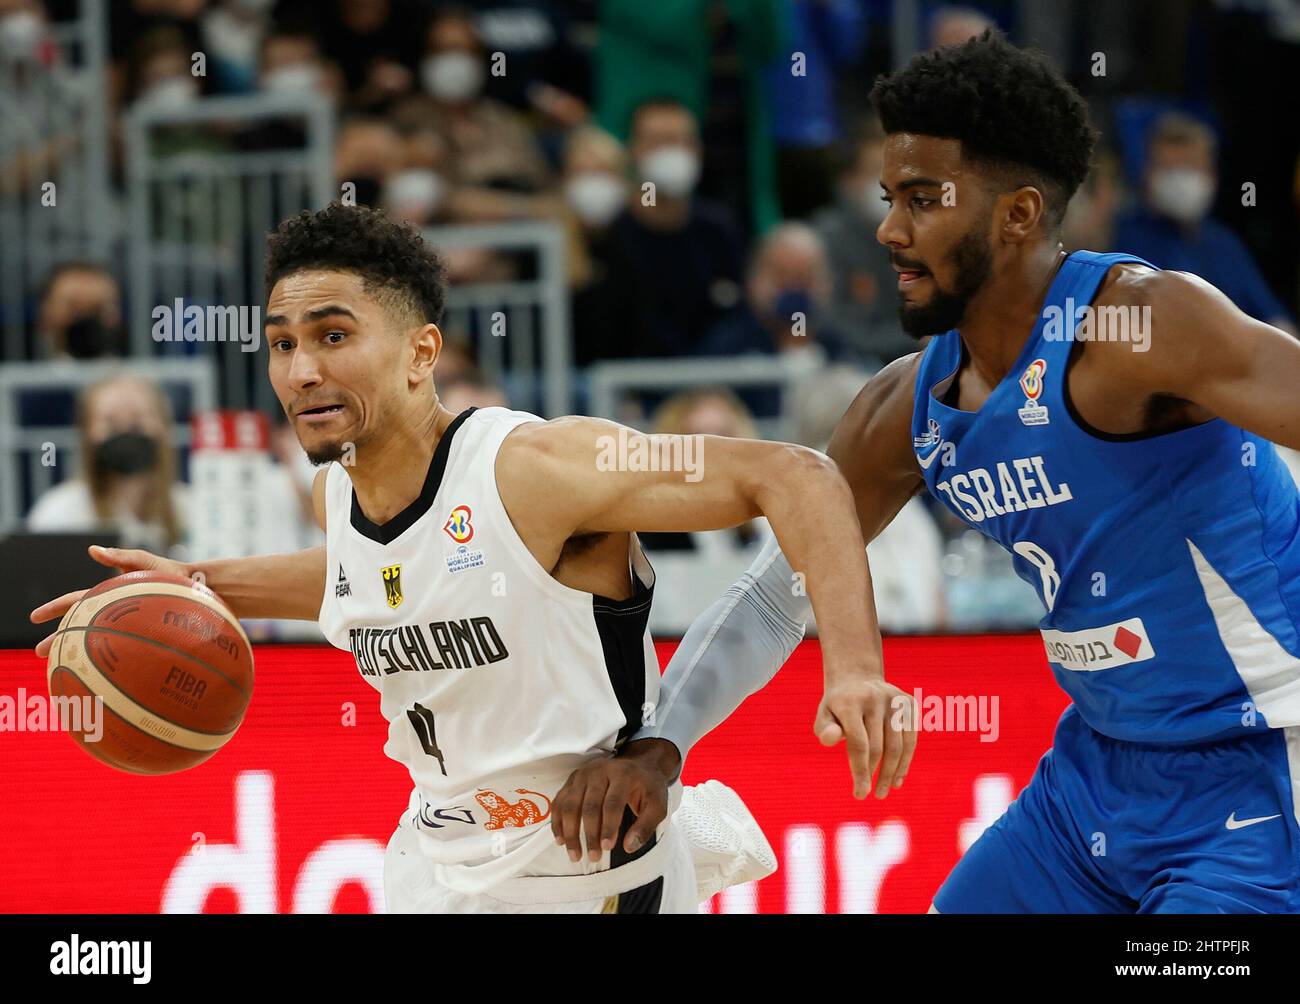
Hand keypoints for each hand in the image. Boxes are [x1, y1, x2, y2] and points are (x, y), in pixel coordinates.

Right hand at [29, 545, 189, 657]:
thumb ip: (120, 555)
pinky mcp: (140, 636)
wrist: (197, 587)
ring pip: (95, 642)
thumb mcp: (144, 561)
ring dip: (78, 653)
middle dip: (58, 638)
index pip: (74, 602)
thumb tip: (91, 550)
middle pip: (79, 626)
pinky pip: (121, 652)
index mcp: (107, 595)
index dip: (54, 609)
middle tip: (40, 652)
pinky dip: (108, 663)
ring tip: (63, 668)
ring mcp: (126, 625)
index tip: (34, 618)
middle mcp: (113, 612)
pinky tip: (103, 678)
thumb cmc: (170, 572)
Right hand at [550, 738, 679, 862]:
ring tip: (575, 855)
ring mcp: (583, 774)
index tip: (607, 848)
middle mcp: (599, 770)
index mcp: (622, 774)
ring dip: (570, 832)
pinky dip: (557, 822)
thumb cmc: (648, 788)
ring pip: (570, 805)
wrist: (639, 765)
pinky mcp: (572, 780)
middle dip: (590, 834)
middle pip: (589, 806)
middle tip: (594, 857)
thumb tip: (629, 847)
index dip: (608, 827)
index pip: (612, 803)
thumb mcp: (657, 805)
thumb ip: (646, 826)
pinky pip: (559, 802)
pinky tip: (561, 841)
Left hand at [814, 670, 916, 799]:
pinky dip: (906, 761)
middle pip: (879, 747)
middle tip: (874, 795)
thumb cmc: (838, 707)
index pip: (858, 743)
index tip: (861, 794)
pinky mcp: (909, 704)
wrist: (857, 678)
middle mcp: (875, 698)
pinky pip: (911, 738)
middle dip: (876, 775)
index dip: (861, 771)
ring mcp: (895, 699)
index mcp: (851, 702)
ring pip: (898, 745)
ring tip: (885, 791)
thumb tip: (831, 740)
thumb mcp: (824, 716)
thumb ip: (824, 731)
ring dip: (893, 773)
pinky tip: (898, 779)